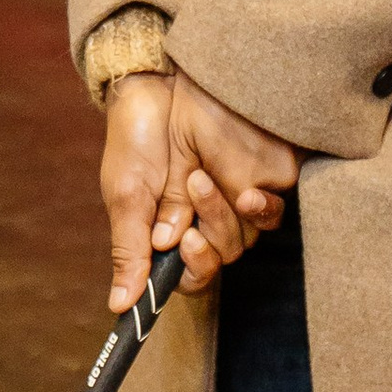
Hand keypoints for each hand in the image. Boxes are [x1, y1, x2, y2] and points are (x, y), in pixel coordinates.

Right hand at [102, 66, 297, 308]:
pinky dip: (260, 209)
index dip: (193, 271)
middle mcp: (207, 224)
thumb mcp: (127, 195)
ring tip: (196, 178)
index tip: (184, 245)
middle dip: (206, 231)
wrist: (156, 86)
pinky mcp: (262, 179)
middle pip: (222, 257)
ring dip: (222, 214)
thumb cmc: (136, 141)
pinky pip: (272, 211)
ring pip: (246, 238)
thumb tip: (119, 305)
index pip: (193, 276)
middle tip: (187, 193)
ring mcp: (235, 203)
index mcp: (172, 236)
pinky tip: (245, 194)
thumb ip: (129, 250)